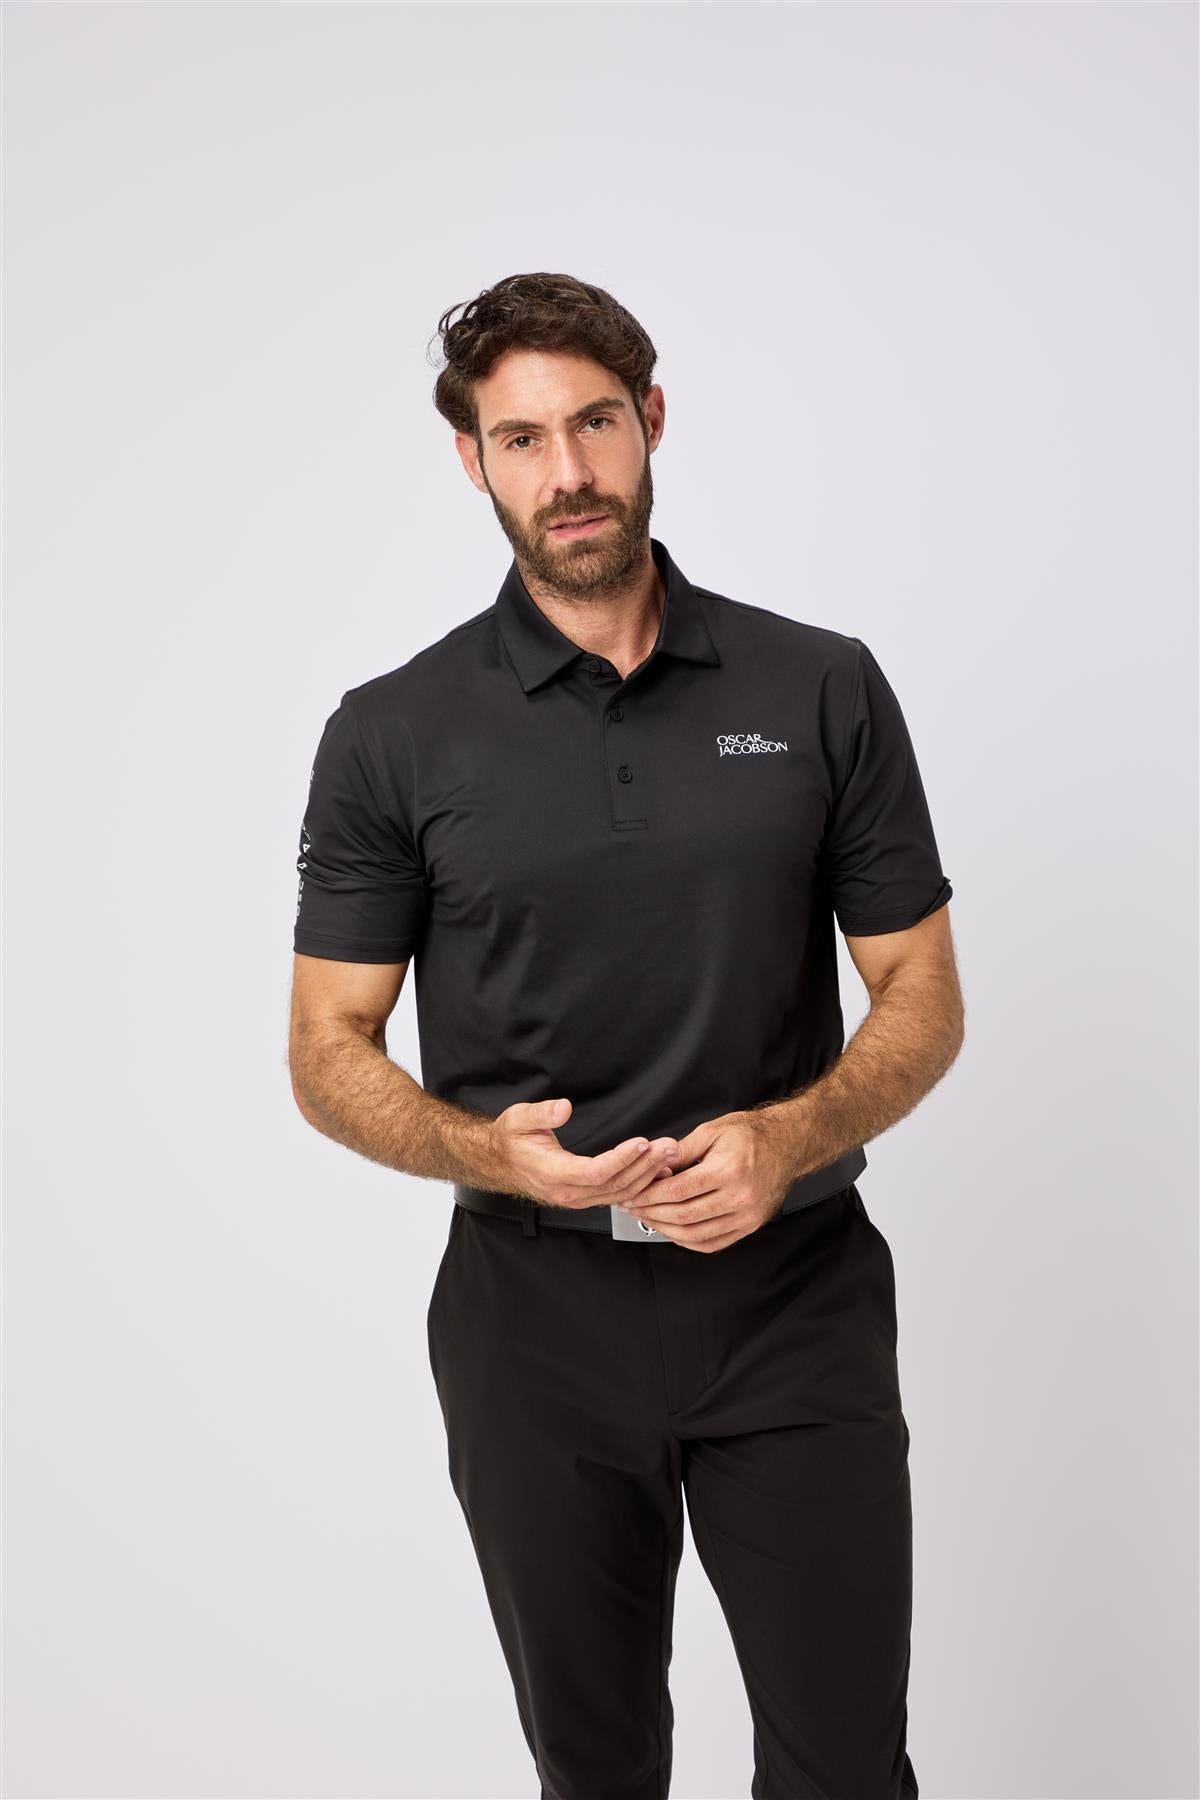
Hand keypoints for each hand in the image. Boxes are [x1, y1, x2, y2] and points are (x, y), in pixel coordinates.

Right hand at [489, 1097, 679, 1211]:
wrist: (502, 1161)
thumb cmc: (512, 1140)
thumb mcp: (518, 1118)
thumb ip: (541, 1113)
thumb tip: (564, 1108)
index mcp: (552, 1173)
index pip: (595, 1171)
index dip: (622, 1159)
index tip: (643, 1143)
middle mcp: (568, 1192)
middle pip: (615, 1184)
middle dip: (645, 1165)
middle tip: (669, 1146)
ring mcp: (578, 1198)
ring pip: (620, 1193)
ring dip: (648, 1174)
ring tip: (669, 1155)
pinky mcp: (586, 1197)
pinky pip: (617, 1195)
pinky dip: (640, 1184)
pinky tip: (657, 1172)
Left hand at [616, 1110, 793, 1250]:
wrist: (787, 1145)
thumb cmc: (751, 1135)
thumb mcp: (711, 1131)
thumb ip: (680, 1152)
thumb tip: (653, 1167)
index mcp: (728, 1170)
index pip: (677, 1191)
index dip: (649, 1195)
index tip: (632, 1194)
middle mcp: (739, 1197)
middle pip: (683, 1216)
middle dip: (651, 1214)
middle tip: (633, 1208)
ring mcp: (747, 1216)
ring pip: (696, 1235)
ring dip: (666, 1230)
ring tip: (648, 1219)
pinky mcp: (750, 1226)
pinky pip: (713, 1243)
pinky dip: (689, 1241)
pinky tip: (674, 1231)